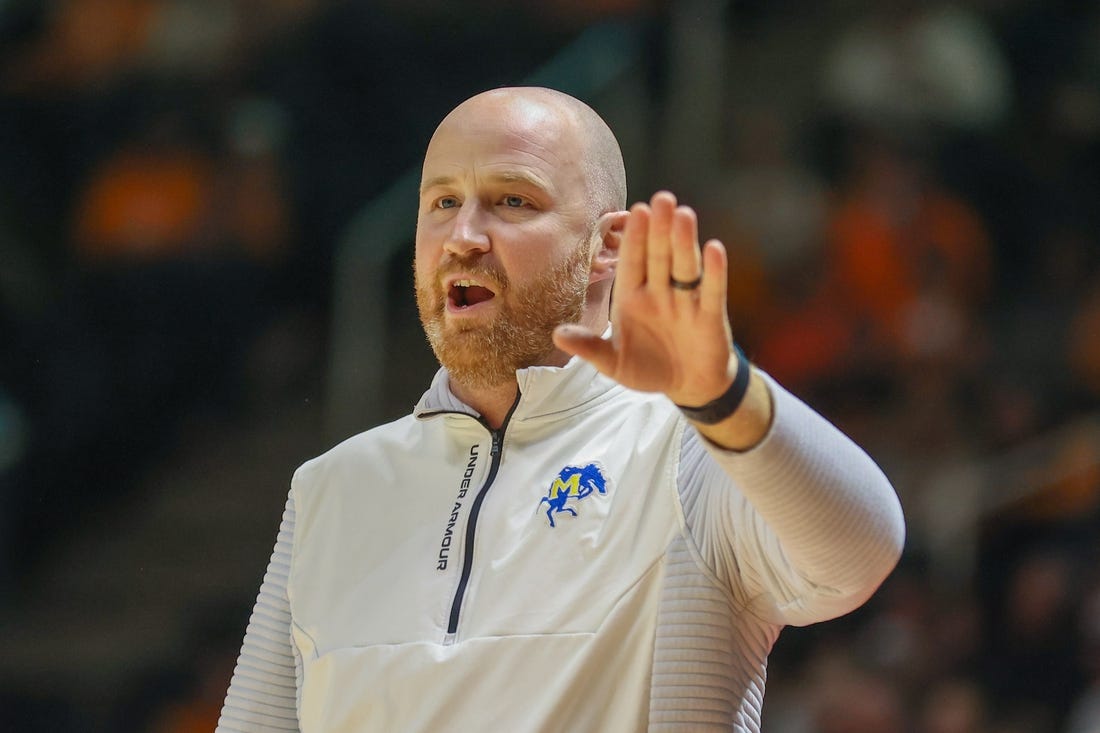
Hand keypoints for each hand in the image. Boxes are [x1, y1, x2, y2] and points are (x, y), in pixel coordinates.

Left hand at [553, 191, 736, 406]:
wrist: (687, 385)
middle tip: (661, 198)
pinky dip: (713, 272)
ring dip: (684, 242)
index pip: (632, 262)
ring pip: (684, 267)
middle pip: (659, 256)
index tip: (634, 211)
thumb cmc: (647, 368)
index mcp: (632, 298)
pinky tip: (713, 249)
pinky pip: (711, 291)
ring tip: (684, 214)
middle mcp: (659, 293)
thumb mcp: (613, 362)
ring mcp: (685, 303)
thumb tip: (557, 335)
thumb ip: (589, 347)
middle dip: (659, 229)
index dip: (634, 238)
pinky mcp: (709, 317)